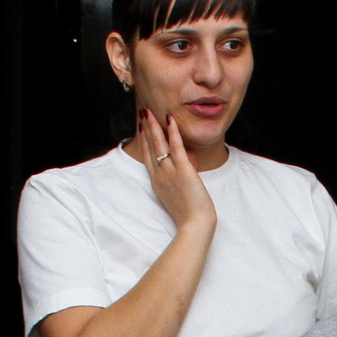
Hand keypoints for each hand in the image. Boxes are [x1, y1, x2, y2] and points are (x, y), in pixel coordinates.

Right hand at [137, 107, 215, 234]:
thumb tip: (190, 157)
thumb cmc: (190, 215)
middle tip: (142, 113)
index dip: (145, 141)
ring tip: (148, 111)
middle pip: (150, 148)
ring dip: (153, 126)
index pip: (148, 157)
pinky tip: (170, 120)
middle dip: (146, 129)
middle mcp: (160, 175)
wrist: (194, 225)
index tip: (142, 128)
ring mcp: (170, 172)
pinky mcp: (183, 170)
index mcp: (158, 182)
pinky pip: (176, 147)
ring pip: (159, 144)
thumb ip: (183, 174)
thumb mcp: (181, 193)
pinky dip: (173, 132)